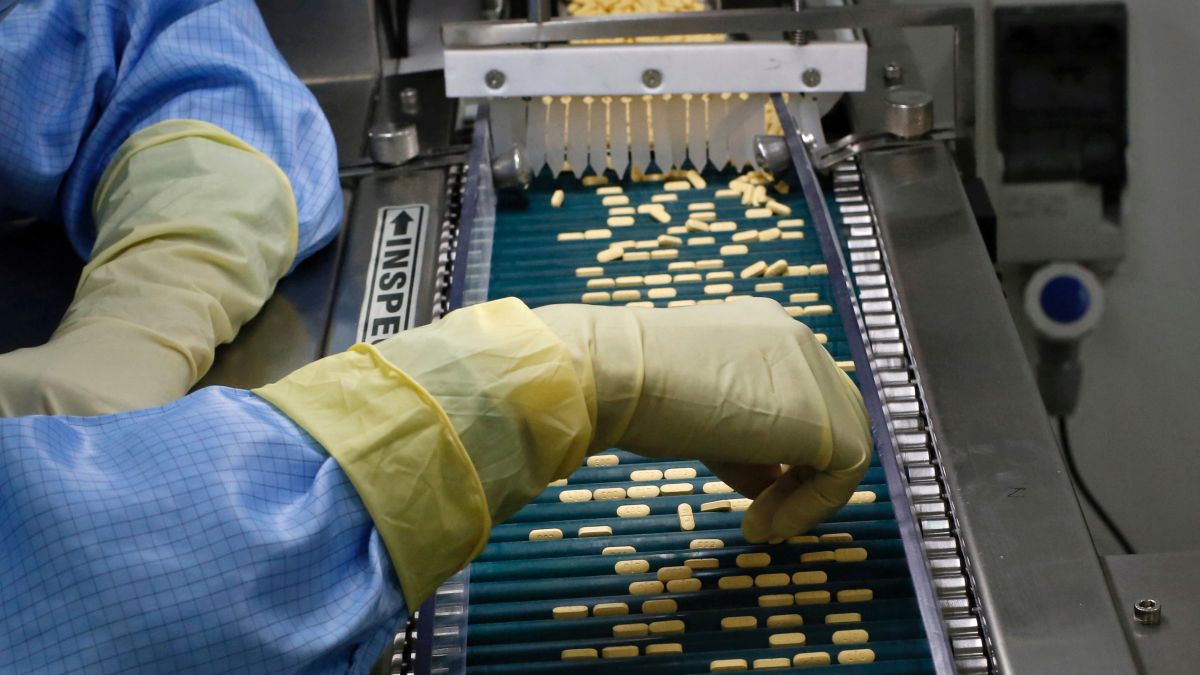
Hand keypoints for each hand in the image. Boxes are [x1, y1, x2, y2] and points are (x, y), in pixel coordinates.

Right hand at [535, 298, 870, 541]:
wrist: (616, 374)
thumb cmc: (632, 390)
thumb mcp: (696, 413)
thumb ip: (741, 440)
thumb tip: (767, 481)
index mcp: (765, 328)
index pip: (796, 394)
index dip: (780, 448)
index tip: (746, 486)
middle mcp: (797, 340)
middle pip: (831, 415)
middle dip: (799, 473)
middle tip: (758, 514)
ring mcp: (815, 373)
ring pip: (846, 441)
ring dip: (805, 493)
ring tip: (759, 525)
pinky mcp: (825, 416)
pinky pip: (846, 469)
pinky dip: (812, 505)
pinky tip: (768, 524)